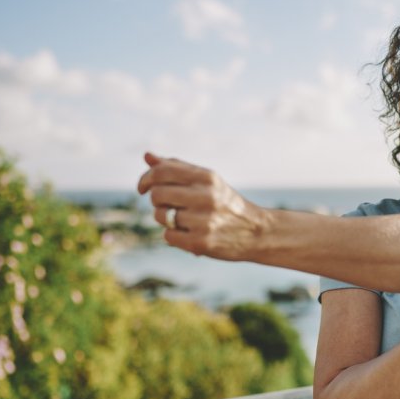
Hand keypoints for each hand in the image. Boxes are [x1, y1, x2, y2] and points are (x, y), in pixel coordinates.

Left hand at [137, 153, 267, 259]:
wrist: (257, 232)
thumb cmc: (226, 203)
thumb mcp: (208, 181)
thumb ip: (177, 168)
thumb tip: (147, 155)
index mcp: (207, 177)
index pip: (162, 171)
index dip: (146, 178)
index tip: (143, 188)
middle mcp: (206, 197)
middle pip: (157, 194)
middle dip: (157, 201)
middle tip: (169, 205)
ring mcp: (203, 221)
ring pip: (161, 216)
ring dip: (166, 219)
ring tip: (184, 220)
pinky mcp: (201, 243)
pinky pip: (168, 236)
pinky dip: (173, 236)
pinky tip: (189, 234)